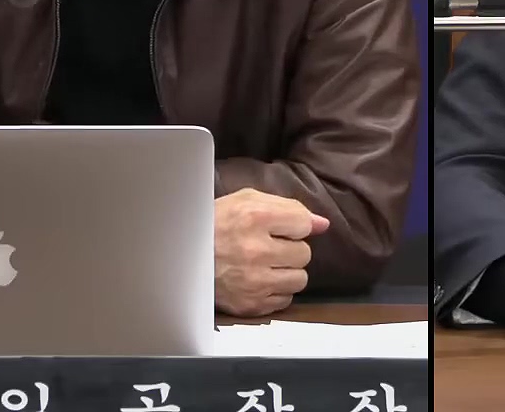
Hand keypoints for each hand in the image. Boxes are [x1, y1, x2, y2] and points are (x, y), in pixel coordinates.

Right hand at [213, 188, 330, 316]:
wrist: (181, 255)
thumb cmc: (214, 224)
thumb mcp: (246, 201)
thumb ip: (287, 208)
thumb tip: (323, 224)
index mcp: (254, 217)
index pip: (303, 223)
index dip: (295, 225)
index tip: (282, 227)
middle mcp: (256, 250)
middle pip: (304, 253)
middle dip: (290, 248)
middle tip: (270, 246)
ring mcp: (253, 281)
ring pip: (300, 279)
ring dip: (287, 271)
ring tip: (267, 264)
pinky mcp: (250, 304)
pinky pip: (285, 300)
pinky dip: (276, 290)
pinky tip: (260, 279)